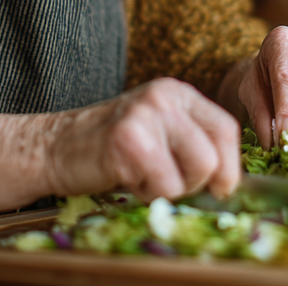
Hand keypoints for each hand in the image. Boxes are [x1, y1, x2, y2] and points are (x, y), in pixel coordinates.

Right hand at [43, 78, 240, 202]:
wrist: (57, 147)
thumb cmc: (113, 149)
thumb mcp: (160, 133)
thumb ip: (193, 144)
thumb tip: (230, 183)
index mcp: (178, 94)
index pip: (226, 129)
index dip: (229, 166)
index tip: (221, 188)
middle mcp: (165, 98)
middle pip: (212, 156)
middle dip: (195, 183)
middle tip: (165, 182)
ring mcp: (145, 115)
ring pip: (193, 173)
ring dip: (169, 190)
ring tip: (141, 176)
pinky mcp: (127, 139)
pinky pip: (163, 186)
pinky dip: (145, 193)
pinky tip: (124, 176)